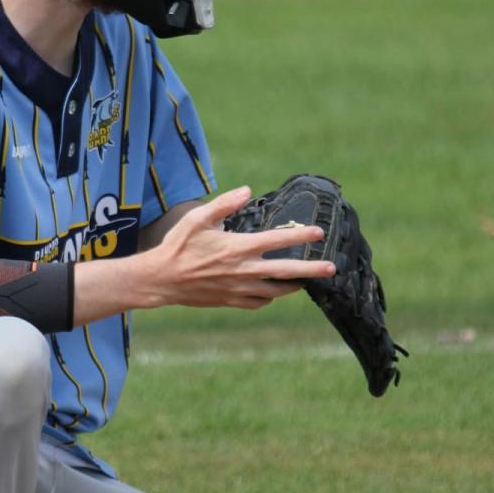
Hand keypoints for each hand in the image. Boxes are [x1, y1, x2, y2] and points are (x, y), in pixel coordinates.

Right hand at [147, 186, 336, 310]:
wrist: (161, 280)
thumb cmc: (178, 246)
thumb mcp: (198, 218)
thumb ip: (225, 203)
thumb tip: (246, 190)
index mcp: (238, 247)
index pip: (278, 240)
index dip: (300, 236)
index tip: (318, 233)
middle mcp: (243, 271)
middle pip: (287, 272)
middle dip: (312, 270)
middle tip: (332, 268)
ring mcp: (238, 289)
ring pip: (276, 291)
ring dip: (293, 286)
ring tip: (305, 281)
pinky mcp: (231, 301)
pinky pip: (259, 302)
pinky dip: (269, 296)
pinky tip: (272, 290)